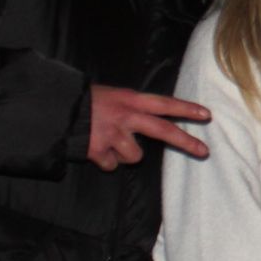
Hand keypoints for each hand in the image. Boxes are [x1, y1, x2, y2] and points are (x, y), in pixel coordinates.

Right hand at [86, 85, 210, 170]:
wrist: (53, 111)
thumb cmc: (83, 103)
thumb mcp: (110, 96)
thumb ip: (130, 108)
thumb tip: (146, 121)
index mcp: (129, 99)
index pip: (164, 103)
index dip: (185, 109)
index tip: (206, 115)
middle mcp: (126, 116)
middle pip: (163, 130)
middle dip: (186, 142)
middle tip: (204, 151)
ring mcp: (114, 134)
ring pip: (135, 156)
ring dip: (124, 155)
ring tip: (108, 143)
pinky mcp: (100, 151)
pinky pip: (112, 165)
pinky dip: (105, 161)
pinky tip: (94, 150)